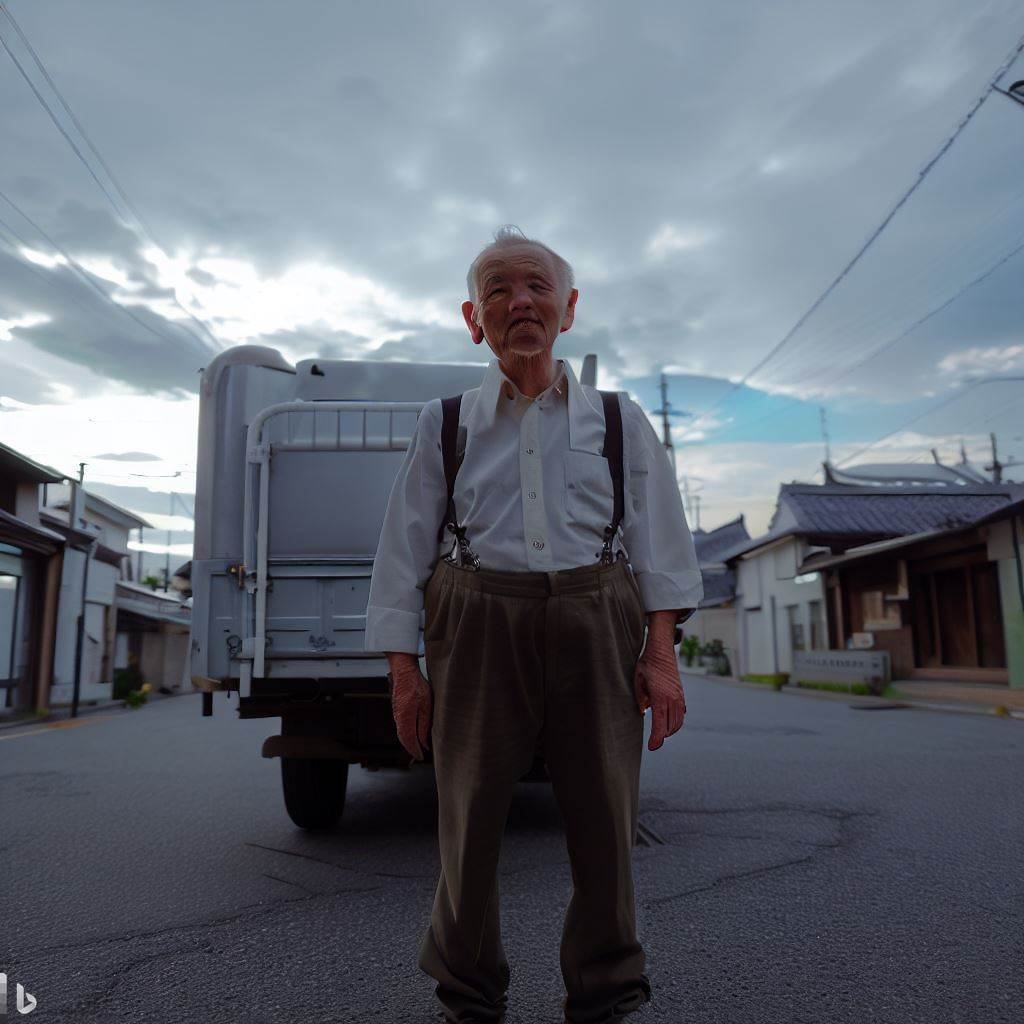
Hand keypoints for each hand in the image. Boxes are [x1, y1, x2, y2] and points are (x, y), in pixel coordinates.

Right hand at [387, 663, 432, 761]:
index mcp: (405, 718)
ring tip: (417, 747)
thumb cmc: (416, 684)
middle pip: (403, 739)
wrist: (403, 670)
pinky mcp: (397, 709)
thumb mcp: (426, 704)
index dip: (415, 750)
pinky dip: (406, 733)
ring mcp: (396, 713)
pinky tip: (412, 733)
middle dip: (411, 749)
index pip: (409, 740)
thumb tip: (425, 740)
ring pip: (401, 733)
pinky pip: (400, 726)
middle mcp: (398, 717)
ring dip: (408, 742)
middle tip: (419, 756)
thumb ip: (424, 723)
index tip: (421, 757)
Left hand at [633, 632, 686, 750]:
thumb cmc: (647, 664)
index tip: (653, 747)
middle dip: (662, 736)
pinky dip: (676, 721)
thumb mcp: (637, 680)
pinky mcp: (681, 694)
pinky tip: (669, 724)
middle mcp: (672, 698)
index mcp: (660, 696)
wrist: (661, 650)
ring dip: (670, 730)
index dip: (657, 738)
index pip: (660, 723)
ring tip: (660, 735)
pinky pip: (681, 713)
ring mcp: (678, 696)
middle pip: (670, 726)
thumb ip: (640, 698)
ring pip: (678, 721)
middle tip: (654, 744)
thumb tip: (643, 713)